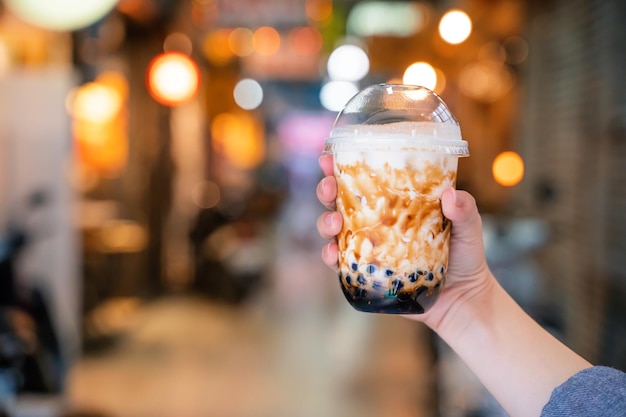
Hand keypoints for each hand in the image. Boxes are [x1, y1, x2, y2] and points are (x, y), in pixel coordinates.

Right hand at [315, 154, 493, 331]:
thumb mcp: (469, 227)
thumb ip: (464, 210)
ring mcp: (368, 247)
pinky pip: (340, 263)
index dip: (341, 165)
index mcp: (394, 202)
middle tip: (329, 186)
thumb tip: (450, 196)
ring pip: (334, 229)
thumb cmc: (465, 256)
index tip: (329, 156)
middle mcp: (375, 221)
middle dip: (326, 189)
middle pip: (340, 200)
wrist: (463, 298)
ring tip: (334, 222)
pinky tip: (332, 253)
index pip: (364, 179)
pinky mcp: (365, 272)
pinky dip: (330, 257)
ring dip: (325, 221)